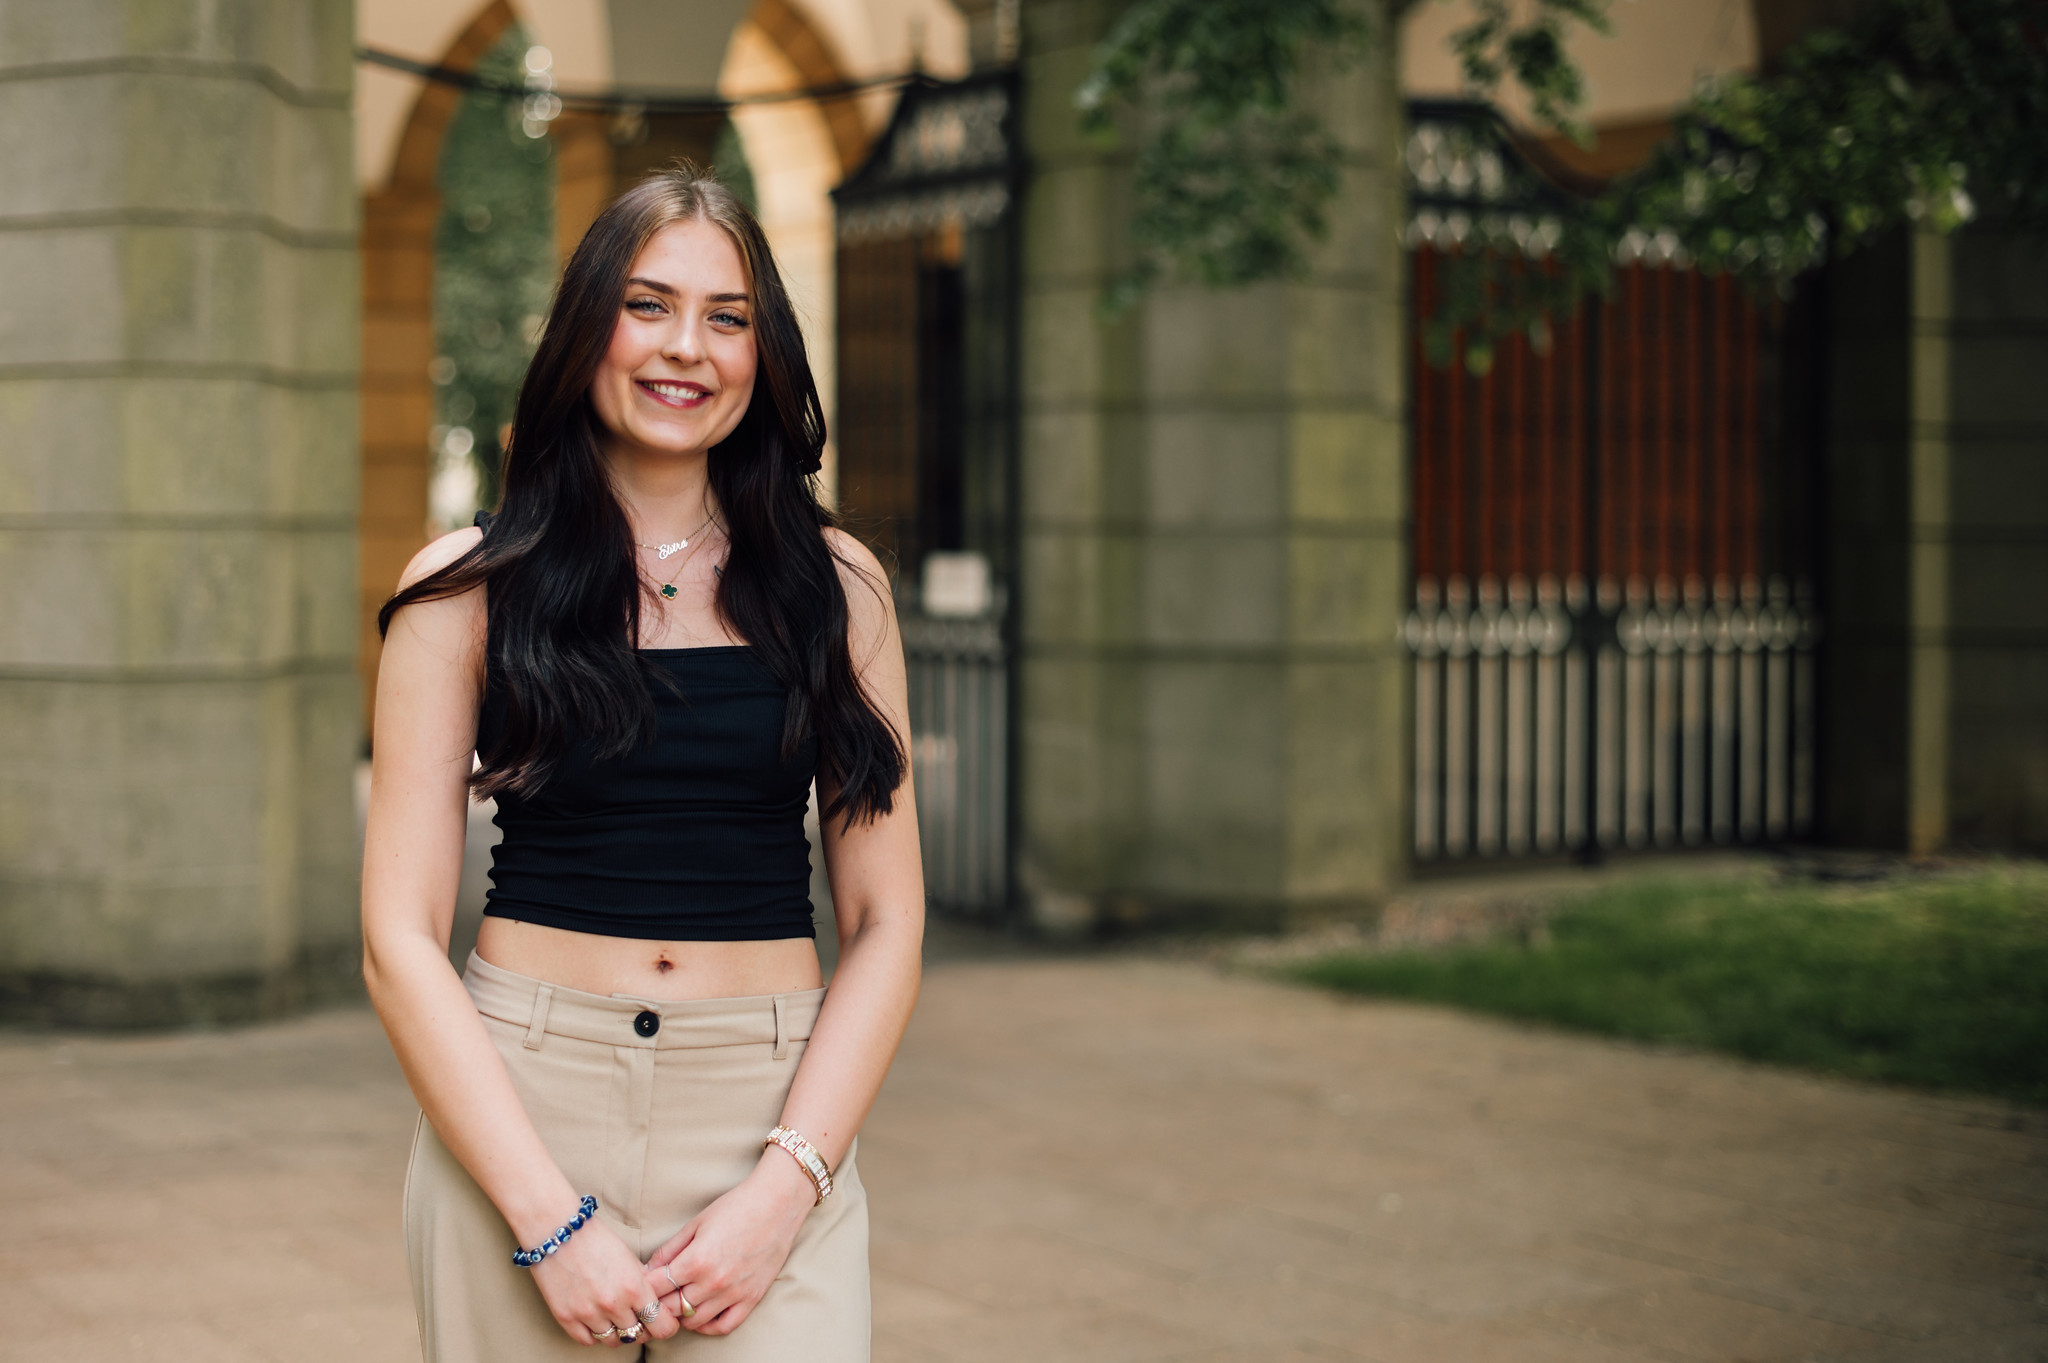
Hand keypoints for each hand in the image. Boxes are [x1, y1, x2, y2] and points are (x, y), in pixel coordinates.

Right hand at [528, 1216, 682, 1346]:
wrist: (559, 1231)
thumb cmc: (597, 1240)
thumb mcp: (630, 1259)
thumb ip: (643, 1283)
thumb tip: (656, 1302)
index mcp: (634, 1287)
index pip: (661, 1325)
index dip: (666, 1325)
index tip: (664, 1322)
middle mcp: (613, 1304)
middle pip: (638, 1335)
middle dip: (642, 1327)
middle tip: (638, 1318)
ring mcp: (588, 1313)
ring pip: (614, 1341)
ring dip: (618, 1332)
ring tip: (616, 1317)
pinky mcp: (566, 1318)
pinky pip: (588, 1340)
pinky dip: (595, 1333)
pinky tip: (597, 1320)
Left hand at [645, 1151, 815, 1335]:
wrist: (778, 1203)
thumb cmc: (737, 1206)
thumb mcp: (696, 1223)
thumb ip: (670, 1249)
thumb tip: (648, 1269)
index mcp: (696, 1260)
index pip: (656, 1287)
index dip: (643, 1285)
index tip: (640, 1282)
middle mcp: (713, 1282)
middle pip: (671, 1308)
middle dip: (658, 1302)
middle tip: (655, 1294)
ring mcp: (733, 1293)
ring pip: (693, 1320)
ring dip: (680, 1314)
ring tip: (676, 1302)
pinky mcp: (751, 1298)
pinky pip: (723, 1326)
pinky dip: (707, 1325)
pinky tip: (700, 1313)